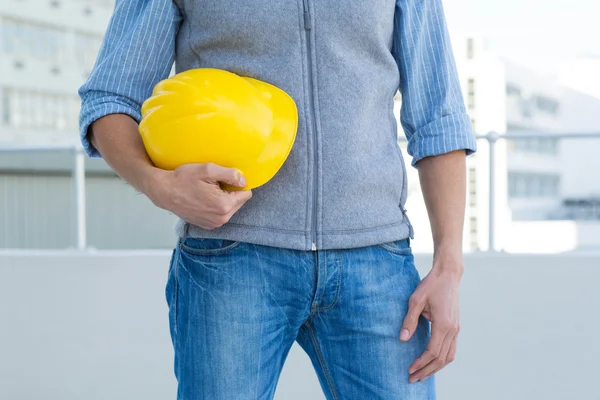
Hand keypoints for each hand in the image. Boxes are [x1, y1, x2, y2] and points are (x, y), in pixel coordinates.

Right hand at [148, 162, 251, 229]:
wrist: (164, 191)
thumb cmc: (183, 179)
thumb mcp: (208, 170)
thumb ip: (230, 174)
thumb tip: (244, 181)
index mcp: (224, 205)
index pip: (246, 194)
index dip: (238, 184)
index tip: (227, 179)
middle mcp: (221, 218)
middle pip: (239, 202)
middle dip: (231, 192)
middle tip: (214, 184)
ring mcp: (213, 224)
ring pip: (230, 209)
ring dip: (223, 199)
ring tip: (208, 191)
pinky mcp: (206, 225)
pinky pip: (219, 214)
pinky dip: (215, 207)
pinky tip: (204, 199)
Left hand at [399, 252, 462, 382]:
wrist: (448, 275)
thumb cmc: (431, 285)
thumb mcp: (416, 300)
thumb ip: (409, 320)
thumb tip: (402, 339)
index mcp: (443, 325)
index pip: (432, 352)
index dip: (421, 363)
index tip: (409, 370)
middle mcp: (453, 330)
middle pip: (442, 359)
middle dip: (427, 371)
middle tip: (412, 379)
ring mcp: (456, 329)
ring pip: (449, 356)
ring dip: (436, 368)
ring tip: (422, 374)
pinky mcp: (455, 327)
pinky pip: (451, 349)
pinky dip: (442, 359)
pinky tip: (432, 362)